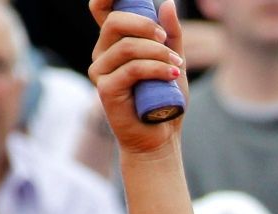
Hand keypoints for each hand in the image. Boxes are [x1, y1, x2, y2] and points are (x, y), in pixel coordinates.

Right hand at [87, 0, 186, 156]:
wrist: (160, 136)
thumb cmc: (164, 98)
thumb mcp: (173, 61)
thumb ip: (171, 34)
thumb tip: (168, 3)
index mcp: (114, 42)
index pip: (102, 8)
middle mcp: (102, 53)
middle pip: (116, 21)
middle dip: (146, 25)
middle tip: (168, 41)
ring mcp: (100, 71)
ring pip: (128, 47)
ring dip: (158, 53)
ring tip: (177, 67)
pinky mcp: (105, 89)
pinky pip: (132, 69)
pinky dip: (156, 69)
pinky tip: (172, 75)